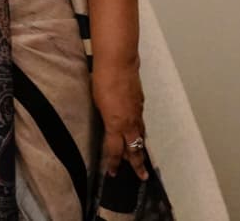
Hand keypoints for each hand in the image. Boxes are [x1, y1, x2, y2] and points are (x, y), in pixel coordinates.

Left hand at [93, 61, 147, 179]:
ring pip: (140, 136)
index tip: (112, 172)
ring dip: (140, 148)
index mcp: (116, 123)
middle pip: (135, 148)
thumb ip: (104, 117)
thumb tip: (109, 126)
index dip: (113, 162)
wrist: (119, 63)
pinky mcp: (140, 103)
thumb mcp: (97, 102)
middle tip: (142, 176)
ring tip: (141, 159)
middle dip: (138, 164)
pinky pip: (141, 123)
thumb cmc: (103, 80)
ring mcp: (137, 113)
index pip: (115, 150)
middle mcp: (130, 122)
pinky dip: (140, 132)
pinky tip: (137, 132)